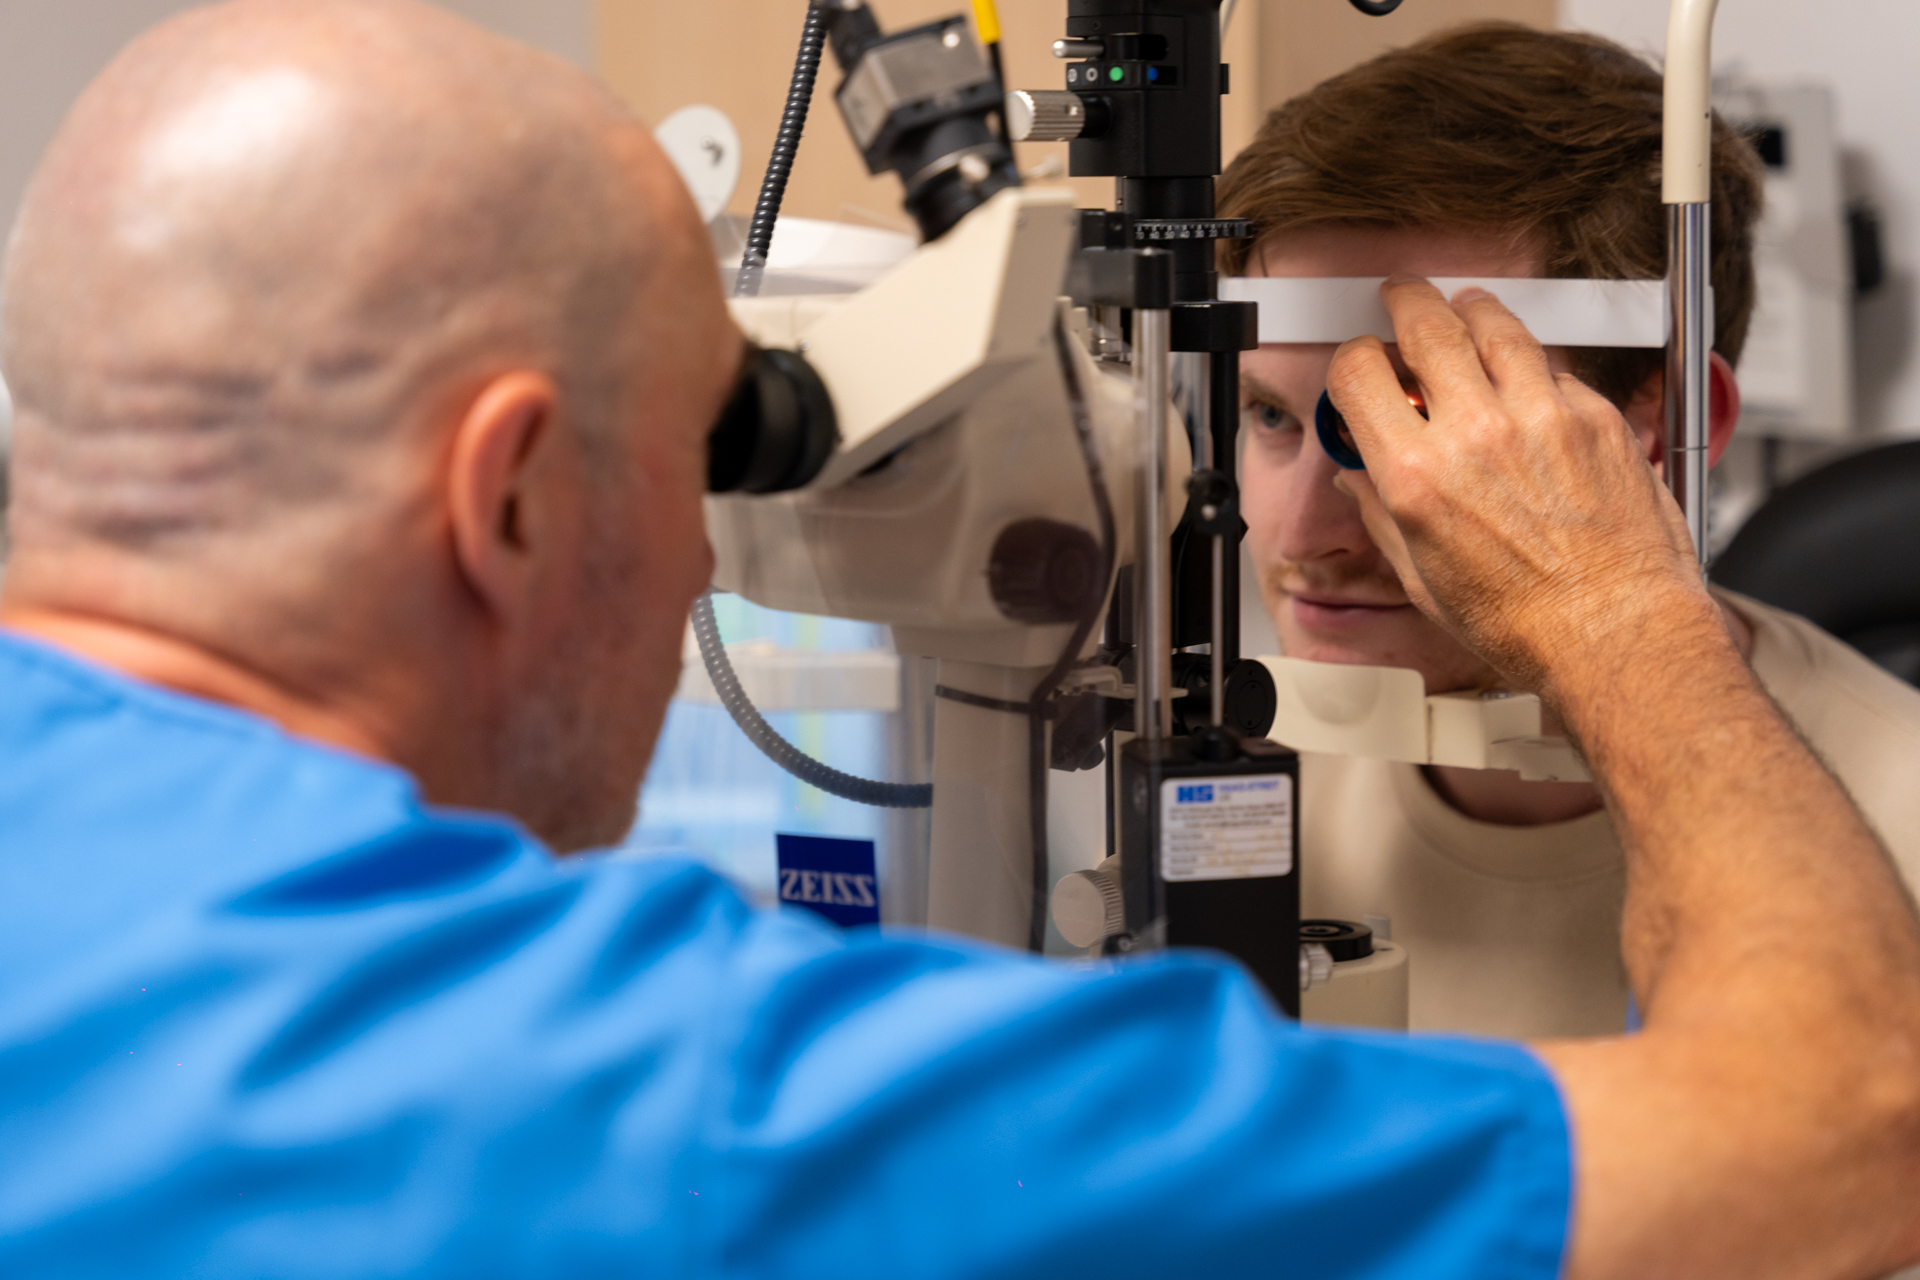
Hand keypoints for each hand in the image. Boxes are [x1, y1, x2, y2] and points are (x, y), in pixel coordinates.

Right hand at [1326, 276, 1712, 696]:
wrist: (1614, 633)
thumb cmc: (1525, 624)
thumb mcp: (1422, 579)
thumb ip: (1381, 515)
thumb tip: (1360, 480)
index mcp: (1418, 476)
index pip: (1359, 371)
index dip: (1354, 359)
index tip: (1363, 364)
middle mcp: (1476, 434)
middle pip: (1426, 322)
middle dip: (1406, 301)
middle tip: (1404, 299)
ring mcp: (1541, 417)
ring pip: (1495, 323)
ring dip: (1471, 310)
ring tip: (1466, 311)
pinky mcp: (1595, 417)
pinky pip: (1554, 367)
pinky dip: (1533, 366)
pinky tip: (1527, 382)